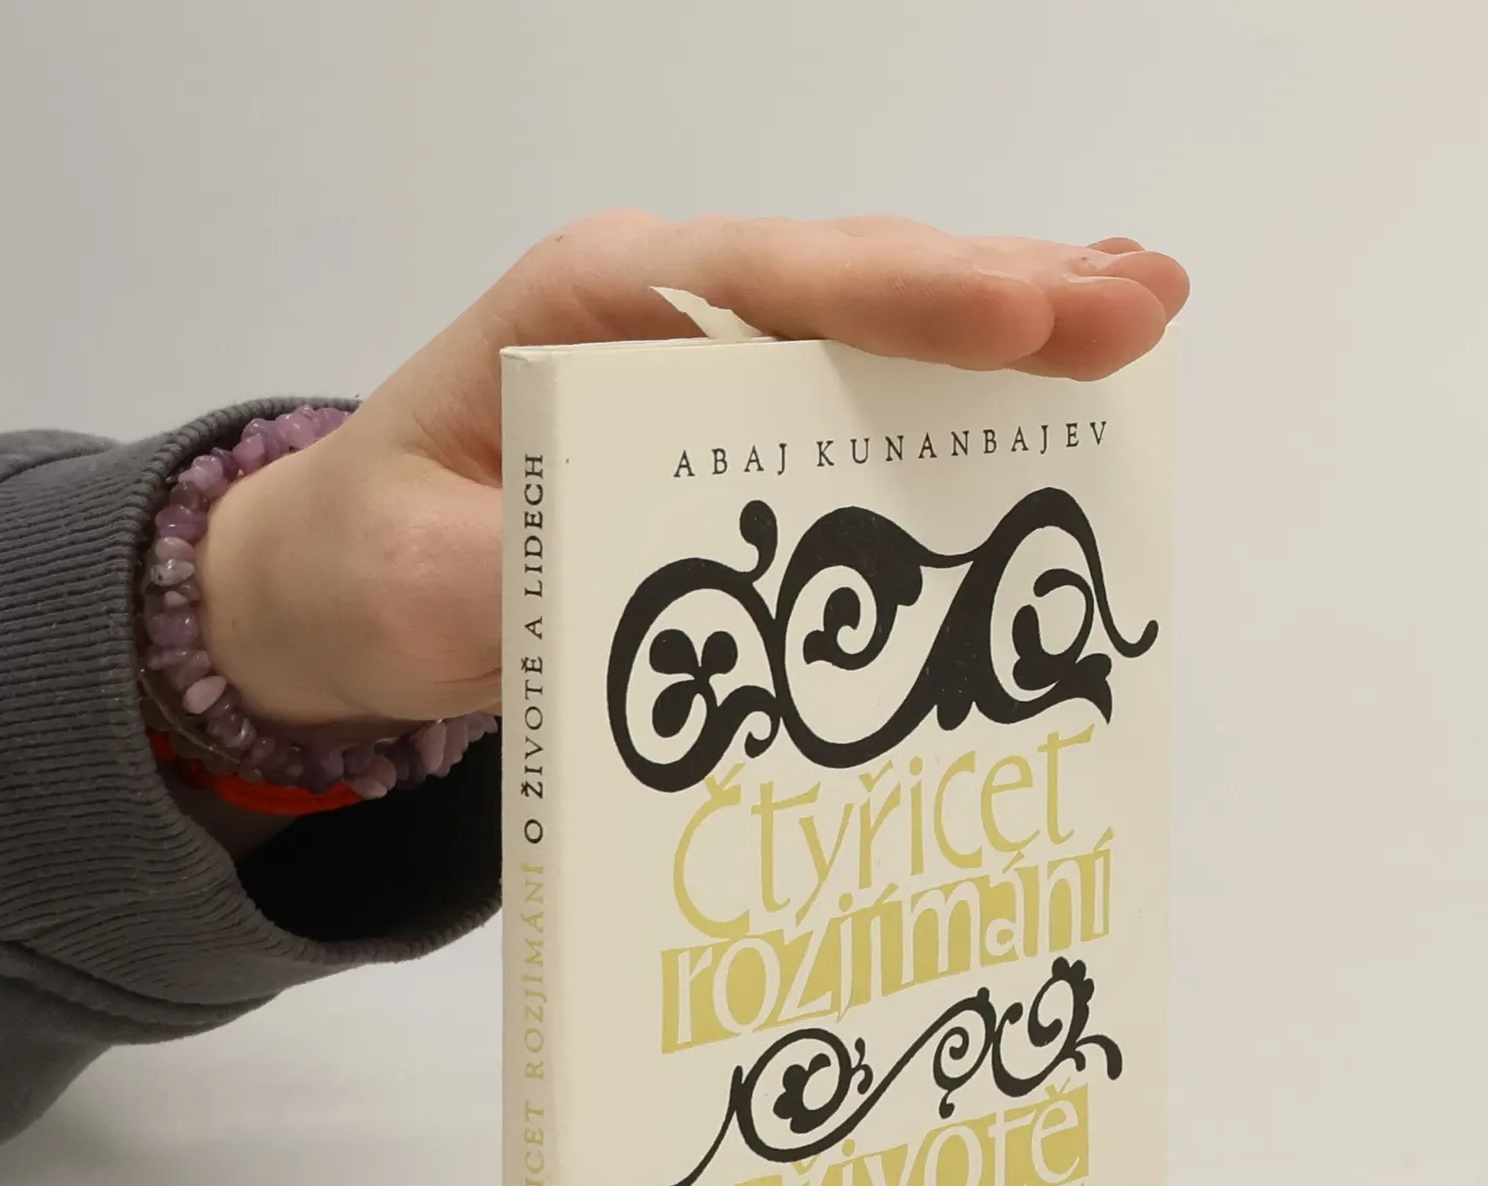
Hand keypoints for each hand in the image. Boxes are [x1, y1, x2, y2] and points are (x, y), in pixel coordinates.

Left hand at [198, 211, 1189, 732]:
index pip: (759, 282)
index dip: (899, 298)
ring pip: (876, 325)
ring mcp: (708, 364)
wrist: (344, 578)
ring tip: (1142, 314)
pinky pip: (861, 392)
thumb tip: (671, 602)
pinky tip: (1054, 380)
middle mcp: (663, 315)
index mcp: (585, 311)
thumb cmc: (373, 560)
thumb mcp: (421, 587)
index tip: (1022, 315)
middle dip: (999, 292)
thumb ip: (536, 583)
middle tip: (1144, 304)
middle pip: (851, 281)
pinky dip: (963, 388)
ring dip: (1010, 324)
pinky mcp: (735, 429)